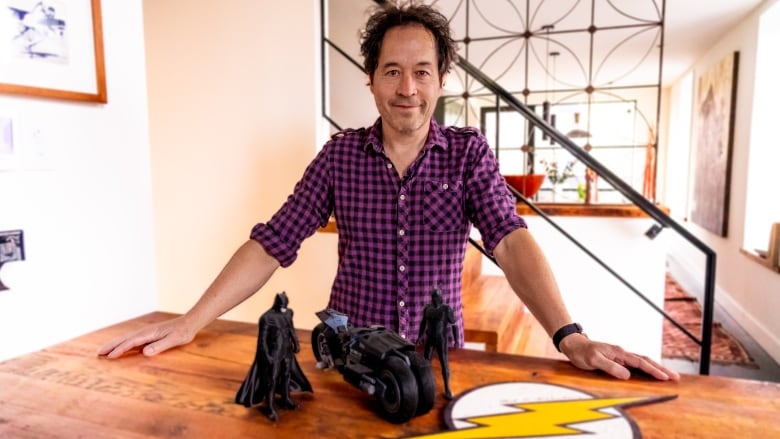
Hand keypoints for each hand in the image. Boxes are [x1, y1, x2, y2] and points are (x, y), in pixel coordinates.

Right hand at [97, 315, 196, 358]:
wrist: (189, 323)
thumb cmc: (183, 332)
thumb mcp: (173, 340)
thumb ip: (159, 346)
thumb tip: (144, 352)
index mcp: (149, 333)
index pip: (130, 343)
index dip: (119, 350)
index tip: (109, 357)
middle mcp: (145, 332)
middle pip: (124, 339)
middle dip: (111, 346)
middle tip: (98, 353)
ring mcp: (146, 333)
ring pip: (127, 339)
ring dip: (115, 344)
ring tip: (104, 351)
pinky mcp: (149, 335)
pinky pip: (133, 341)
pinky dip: (123, 344)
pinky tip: (121, 349)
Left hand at [559, 333, 679, 380]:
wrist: (574, 346)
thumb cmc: (582, 353)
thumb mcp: (594, 361)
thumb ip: (610, 367)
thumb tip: (627, 375)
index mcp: (619, 352)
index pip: (640, 363)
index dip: (653, 370)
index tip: (665, 377)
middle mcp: (622, 353)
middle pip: (646, 360)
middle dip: (661, 369)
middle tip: (675, 377)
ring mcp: (620, 356)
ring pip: (642, 362)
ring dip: (656, 368)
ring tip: (668, 375)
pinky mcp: (618, 359)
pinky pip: (636, 364)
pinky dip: (647, 368)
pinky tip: (651, 372)